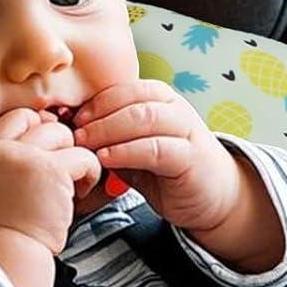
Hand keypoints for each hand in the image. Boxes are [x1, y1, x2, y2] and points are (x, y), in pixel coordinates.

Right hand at [0, 108, 102, 257]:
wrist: (3, 257)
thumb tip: (31, 138)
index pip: (15, 118)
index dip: (37, 127)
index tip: (48, 149)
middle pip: (41, 122)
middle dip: (59, 143)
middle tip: (64, 169)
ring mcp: (25, 157)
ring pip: (63, 135)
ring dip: (75, 156)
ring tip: (75, 182)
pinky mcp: (52, 171)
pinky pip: (83, 156)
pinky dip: (90, 171)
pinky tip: (83, 190)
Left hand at [71, 80, 241, 233]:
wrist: (215, 197)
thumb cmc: (170, 172)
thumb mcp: (135, 151)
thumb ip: (111, 139)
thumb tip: (74, 133)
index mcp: (160, 99)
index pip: (123, 89)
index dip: (94, 102)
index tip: (71, 117)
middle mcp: (175, 109)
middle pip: (132, 101)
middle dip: (98, 116)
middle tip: (74, 133)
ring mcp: (186, 131)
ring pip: (144, 118)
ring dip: (109, 131)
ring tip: (86, 144)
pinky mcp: (191, 157)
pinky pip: (155, 148)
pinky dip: (127, 151)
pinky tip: (107, 159)